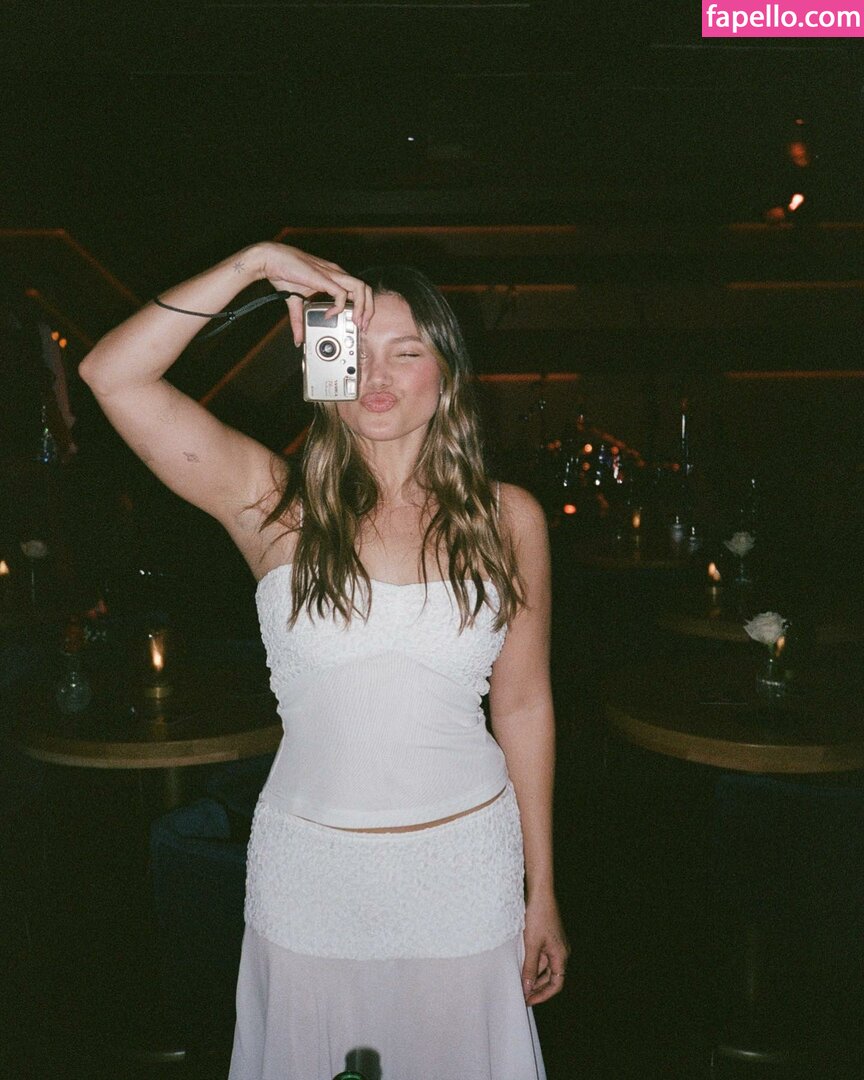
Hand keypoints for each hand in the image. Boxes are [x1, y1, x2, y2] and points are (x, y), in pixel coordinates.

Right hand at [251, 242, 374, 345]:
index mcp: (333, 277)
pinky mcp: (324, 278)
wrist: (272, 259)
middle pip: (366, 289)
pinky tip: (330, 314)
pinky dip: (340, 306)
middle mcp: (337, 274)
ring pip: (361, 288)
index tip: (359, 323)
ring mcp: (332, 275)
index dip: (363, 308)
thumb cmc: (284, 273)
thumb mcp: (295, 302)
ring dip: (362, 307)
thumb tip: (298, 339)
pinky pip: (342, 294)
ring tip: (355, 321)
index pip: (358, 290)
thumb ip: (299, 321)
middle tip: (362, 326)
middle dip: (368, 310)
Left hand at [521, 893, 569, 1005]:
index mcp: (561, 955)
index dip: (543, 995)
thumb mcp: (531, 944)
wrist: (540, 892)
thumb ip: (530, 967)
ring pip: (544, 966)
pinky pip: (540, 955)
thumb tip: (527, 988)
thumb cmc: (538, 916)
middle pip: (550, 977)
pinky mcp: (547, 936)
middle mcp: (561, 951)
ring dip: (533, 974)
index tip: (528, 1000)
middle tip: (520, 993)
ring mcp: (554, 943)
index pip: (556, 984)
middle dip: (537, 987)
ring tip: (518, 980)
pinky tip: (519, 963)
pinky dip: (531, 962)